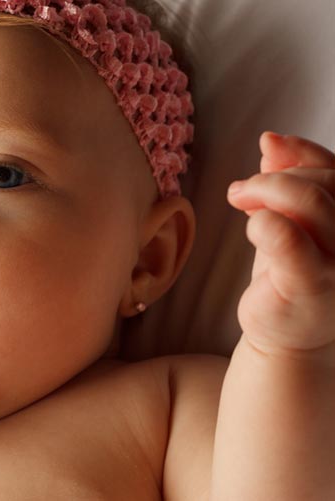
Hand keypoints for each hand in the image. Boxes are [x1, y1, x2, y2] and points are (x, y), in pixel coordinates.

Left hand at [227, 132, 334, 353]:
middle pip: (323, 182)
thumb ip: (290, 180)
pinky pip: (286, 237)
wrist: (289, 333)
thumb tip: (272, 140)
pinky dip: (263, 222)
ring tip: (238, 197)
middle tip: (240, 190)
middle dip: (274, 177)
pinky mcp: (312, 284)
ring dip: (264, 190)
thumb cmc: (293, 271)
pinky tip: (253, 226)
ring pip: (308, 202)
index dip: (303, 152)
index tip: (270, 146)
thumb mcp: (294, 220)